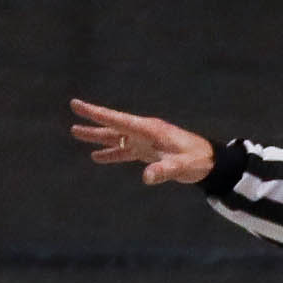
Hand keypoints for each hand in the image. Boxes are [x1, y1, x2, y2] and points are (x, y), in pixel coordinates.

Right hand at [70, 99, 217, 185]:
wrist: (210, 161)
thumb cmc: (198, 160)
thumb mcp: (182, 166)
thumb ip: (164, 170)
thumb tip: (146, 178)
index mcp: (149, 129)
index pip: (117, 120)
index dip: (96, 113)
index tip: (78, 105)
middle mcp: (144, 132)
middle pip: (113, 126)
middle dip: (92, 122)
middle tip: (72, 114)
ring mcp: (145, 141)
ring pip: (116, 138)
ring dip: (97, 137)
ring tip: (76, 133)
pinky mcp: (148, 151)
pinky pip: (124, 151)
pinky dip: (111, 153)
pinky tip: (97, 156)